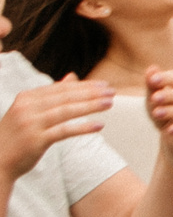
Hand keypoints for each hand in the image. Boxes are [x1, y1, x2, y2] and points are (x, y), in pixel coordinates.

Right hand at [0, 78, 115, 179]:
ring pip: (66, 111)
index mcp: (26, 98)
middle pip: (65, 97)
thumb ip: (50, 95)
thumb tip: (72, 76)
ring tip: (109, 103)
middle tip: (112, 91)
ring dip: (90, 106)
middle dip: (90, 93)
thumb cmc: (17, 136)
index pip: (60, 88)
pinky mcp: (36, 140)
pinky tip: (99, 125)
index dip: (83, 85)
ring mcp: (30, 124)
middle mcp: (26, 108)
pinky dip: (82, 127)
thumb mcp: (30, 111)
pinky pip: (64, 131)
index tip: (104, 84)